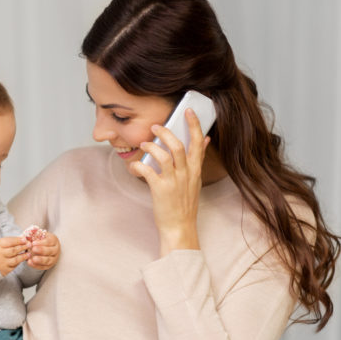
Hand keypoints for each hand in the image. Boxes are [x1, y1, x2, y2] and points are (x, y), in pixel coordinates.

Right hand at [0, 236, 30, 275]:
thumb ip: (8, 242)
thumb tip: (22, 238)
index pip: (10, 242)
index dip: (18, 240)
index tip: (25, 239)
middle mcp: (0, 255)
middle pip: (14, 250)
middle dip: (23, 247)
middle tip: (29, 245)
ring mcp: (2, 263)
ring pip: (16, 259)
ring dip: (23, 256)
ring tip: (28, 254)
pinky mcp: (4, 271)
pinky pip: (14, 266)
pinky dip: (19, 263)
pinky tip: (22, 260)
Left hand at [26, 231, 59, 269]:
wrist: (42, 247)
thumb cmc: (39, 240)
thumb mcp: (37, 235)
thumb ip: (32, 235)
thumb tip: (25, 237)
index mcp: (53, 240)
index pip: (49, 241)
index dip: (41, 242)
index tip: (33, 243)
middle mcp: (55, 249)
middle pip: (50, 251)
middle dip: (42, 250)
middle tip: (33, 249)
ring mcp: (53, 258)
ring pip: (48, 260)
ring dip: (40, 260)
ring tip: (33, 259)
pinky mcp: (49, 265)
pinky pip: (43, 267)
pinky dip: (36, 265)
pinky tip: (30, 263)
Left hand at [132, 108, 210, 253]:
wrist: (180, 228)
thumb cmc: (185, 204)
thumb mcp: (195, 180)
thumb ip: (198, 160)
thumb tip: (205, 140)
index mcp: (195, 170)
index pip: (197, 142)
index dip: (194, 124)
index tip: (188, 111)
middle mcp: (186, 174)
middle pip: (177, 145)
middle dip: (165, 132)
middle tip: (154, 127)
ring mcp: (173, 181)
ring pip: (163, 155)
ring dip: (151, 146)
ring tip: (143, 145)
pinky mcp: (160, 189)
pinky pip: (147, 170)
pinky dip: (138, 165)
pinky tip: (135, 166)